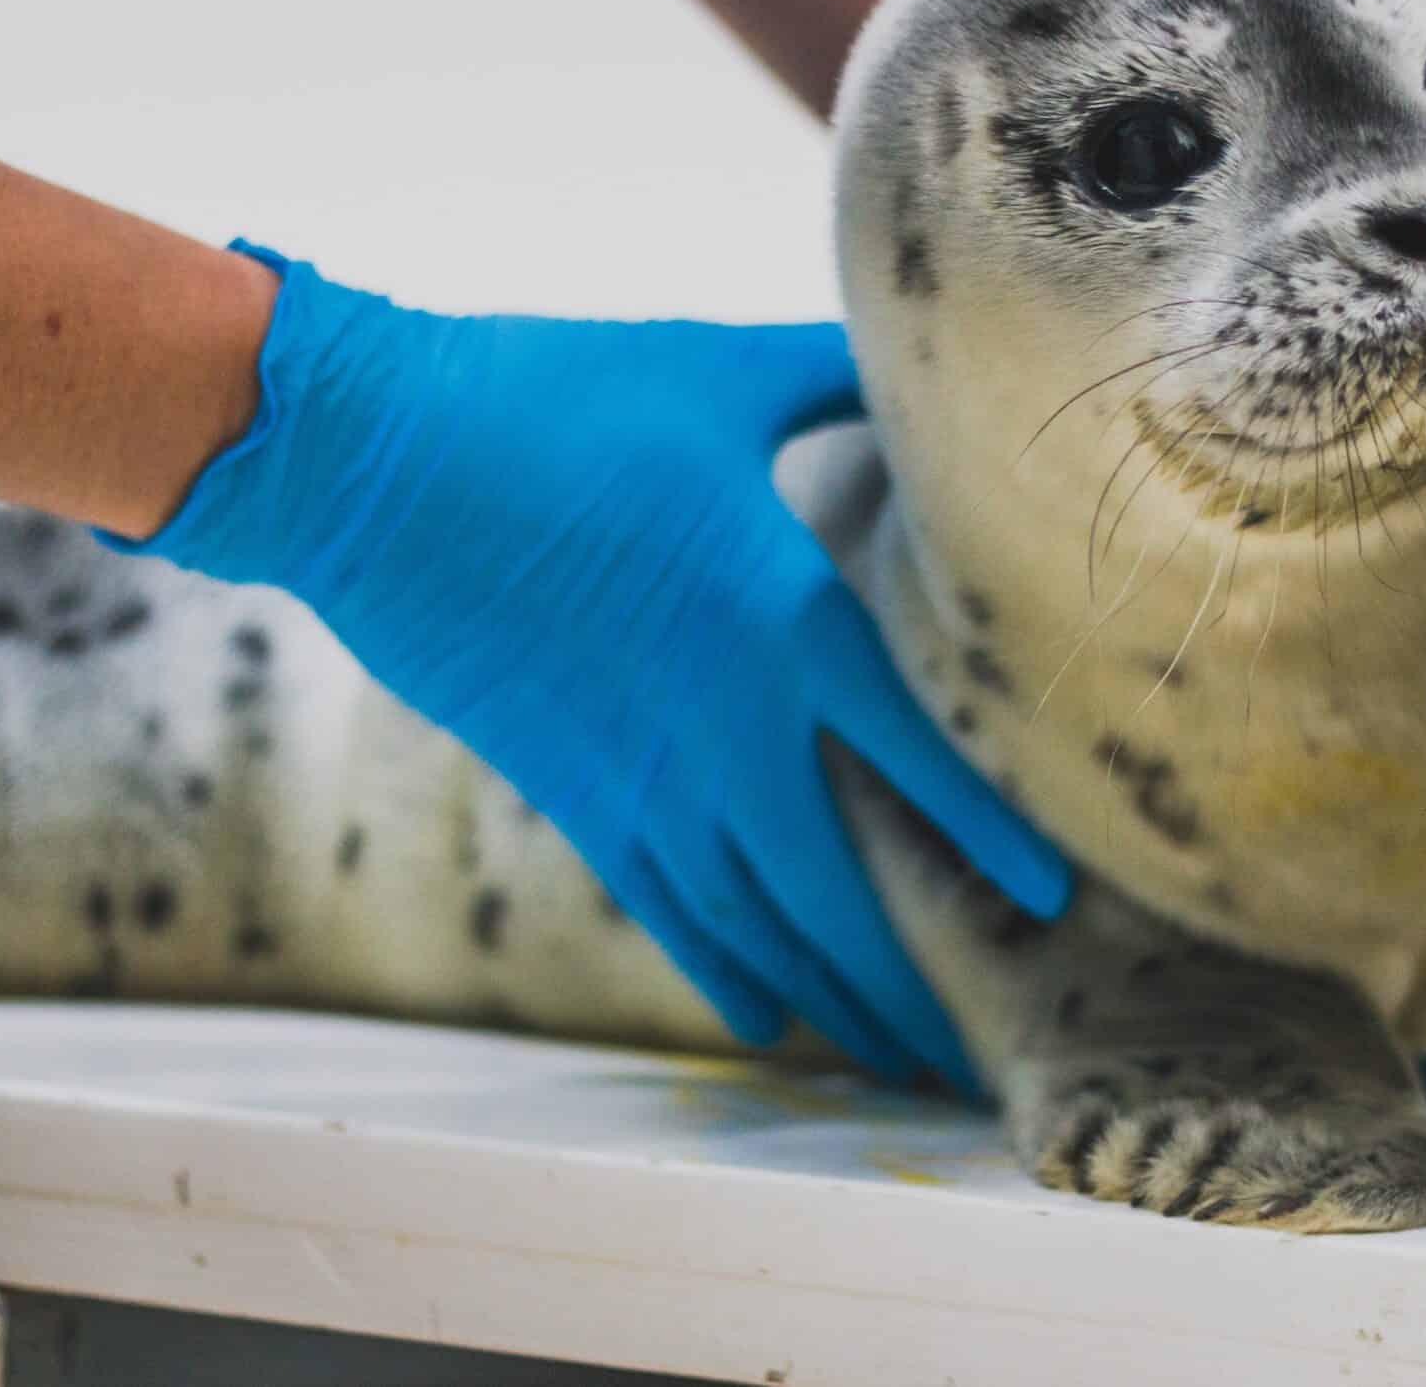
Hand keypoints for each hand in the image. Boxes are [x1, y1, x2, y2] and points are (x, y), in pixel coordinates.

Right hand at [108, 242, 1070, 1090]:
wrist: (373, 459)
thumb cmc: (552, 394)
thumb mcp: (715, 370)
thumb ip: (830, 379)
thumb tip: (915, 371)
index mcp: (779, 616)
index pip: (916, 755)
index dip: (987, 836)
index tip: (1052, 901)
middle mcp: (722, 725)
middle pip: (836, 891)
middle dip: (906, 980)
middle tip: (965, 1049)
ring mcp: (639, 773)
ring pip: (753, 924)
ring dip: (826, 996)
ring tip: (892, 1054)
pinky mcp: (571, 790)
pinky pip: (667, 909)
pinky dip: (723, 970)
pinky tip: (764, 1018)